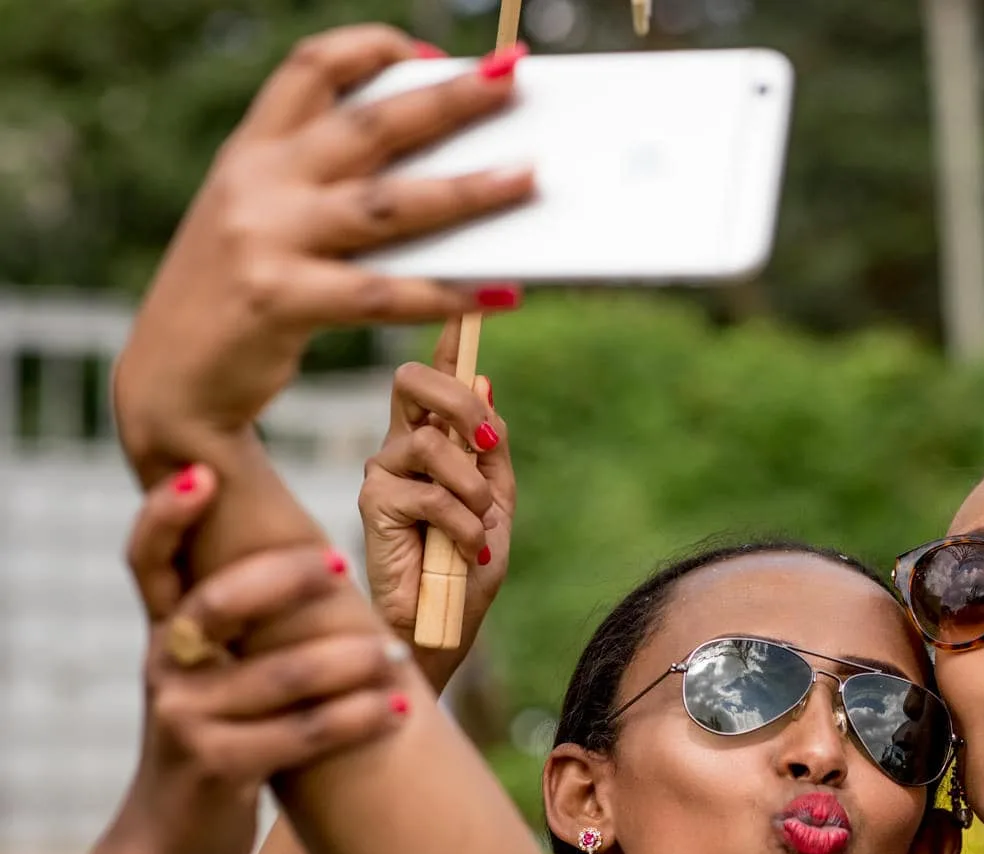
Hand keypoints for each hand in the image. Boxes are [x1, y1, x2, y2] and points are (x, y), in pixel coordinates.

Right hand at [108, 465, 412, 853]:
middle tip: (341, 563)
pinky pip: (302, 734)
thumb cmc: (215, 744)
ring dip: (352, 662)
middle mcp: (166, 669)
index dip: (165, 516)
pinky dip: (358, 719)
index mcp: (164, 636)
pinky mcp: (217, 769)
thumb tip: (317, 561)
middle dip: (285, 577)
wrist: (171, 846)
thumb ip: (240, 629)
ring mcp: (186, 721)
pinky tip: (399, 711)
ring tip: (401, 657)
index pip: (147, 561)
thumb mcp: (211, 680)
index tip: (202, 473)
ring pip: (281, 675)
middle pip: (220, 604)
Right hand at [112, 24, 534, 464]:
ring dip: (467, 190)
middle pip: (369, 125)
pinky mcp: (278, 299)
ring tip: (528, 177)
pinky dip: (447, 292)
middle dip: (447, 98)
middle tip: (511, 79)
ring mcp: (264, 238)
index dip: (372, 48)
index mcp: (250, 154)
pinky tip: (499, 293)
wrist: (164, 384)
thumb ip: (324, 189)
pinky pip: (382, 292)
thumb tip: (432, 172)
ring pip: (388, 204)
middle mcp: (256, 183)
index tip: (433, 51)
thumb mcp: (260, 223)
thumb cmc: (235, 300)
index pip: (309, 69)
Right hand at [359, 320, 513, 686]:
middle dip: (461, 400)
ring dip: (472, 488)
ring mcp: (382, 471)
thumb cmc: (466, 570)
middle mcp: (400, 447)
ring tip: (478, 529)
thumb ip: (491, 447)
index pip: (435, 381)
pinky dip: (460, 522)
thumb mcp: (496, 501)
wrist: (444, 629)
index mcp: (433, 442)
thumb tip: (484, 381)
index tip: (466, 309)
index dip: (449, 343)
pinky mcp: (372, 503)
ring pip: (432, 442)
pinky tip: (462, 549)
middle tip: (487, 441)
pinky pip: (429, 491)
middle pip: (415, 381)